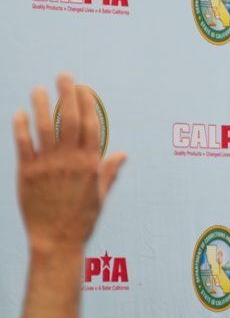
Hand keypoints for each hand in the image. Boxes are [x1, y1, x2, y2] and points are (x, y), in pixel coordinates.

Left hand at [13, 74, 125, 254]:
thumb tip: (121, 154)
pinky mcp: (27, 173)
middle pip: (70, 120)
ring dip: (43, 105)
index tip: (84, 89)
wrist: (56, 241)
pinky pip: (23, 145)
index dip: (88, 105)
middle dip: (68, 95)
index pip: (91, 126)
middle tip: (64, 76)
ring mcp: (48, 166)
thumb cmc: (81, 220)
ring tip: (38, 89)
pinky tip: (20, 114)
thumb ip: (108, 172)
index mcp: (90, 165)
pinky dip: (21, 127)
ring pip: (45, 128)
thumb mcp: (100, 196)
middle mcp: (70, 162)